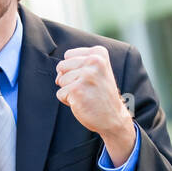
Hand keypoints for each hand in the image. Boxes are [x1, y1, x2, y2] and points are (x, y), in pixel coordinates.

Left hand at [55, 47, 136, 167]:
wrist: (113, 117)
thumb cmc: (101, 95)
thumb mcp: (96, 71)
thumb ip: (76, 64)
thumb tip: (58, 76)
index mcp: (99, 53)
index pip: (68, 55)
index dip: (74, 69)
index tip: (90, 78)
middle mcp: (93, 61)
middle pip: (61, 66)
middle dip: (69, 79)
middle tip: (87, 88)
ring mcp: (85, 75)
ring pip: (60, 80)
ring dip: (69, 91)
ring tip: (86, 95)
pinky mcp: (77, 89)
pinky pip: (60, 94)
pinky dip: (68, 101)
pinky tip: (83, 103)